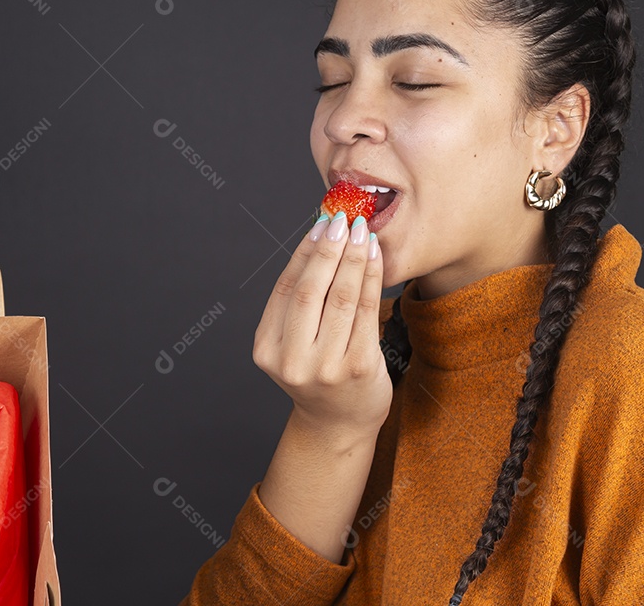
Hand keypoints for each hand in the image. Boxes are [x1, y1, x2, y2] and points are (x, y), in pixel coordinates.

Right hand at [252, 212, 391, 436]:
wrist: (338, 424)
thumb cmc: (318, 374)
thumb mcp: (293, 342)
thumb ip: (300, 302)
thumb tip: (321, 238)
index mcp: (267, 350)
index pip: (286, 289)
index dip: (304, 252)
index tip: (321, 224)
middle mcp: (292, 360)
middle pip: (312, 290)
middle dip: (330, 249)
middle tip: (343, 220)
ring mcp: (326, 367)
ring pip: (342, 297)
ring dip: (354, 258)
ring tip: (363, 232)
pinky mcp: (359, 368)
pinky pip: (367, 312)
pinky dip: (372, 279)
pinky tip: (375, 258)